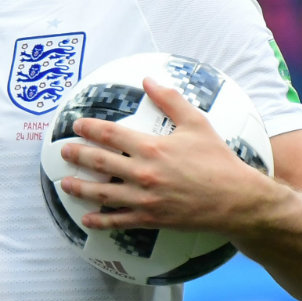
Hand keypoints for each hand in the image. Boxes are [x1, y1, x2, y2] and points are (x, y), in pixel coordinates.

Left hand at [59, 77, 267, 233]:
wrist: (237, 200)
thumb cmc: (218, 160)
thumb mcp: (196, 123)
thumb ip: (170, 99)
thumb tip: (148, 79)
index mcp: (151, 147)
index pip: (109, 134)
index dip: (89, 128)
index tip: (76, 125)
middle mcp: (143, 172)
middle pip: (98, 161)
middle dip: (76, 155)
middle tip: (64, 151)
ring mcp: (145, 198)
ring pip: (102, 193)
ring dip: (80, 188)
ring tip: (65, 183)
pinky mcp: (151, 218)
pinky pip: (119, 220)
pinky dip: (100, 220)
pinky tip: (87, 219)